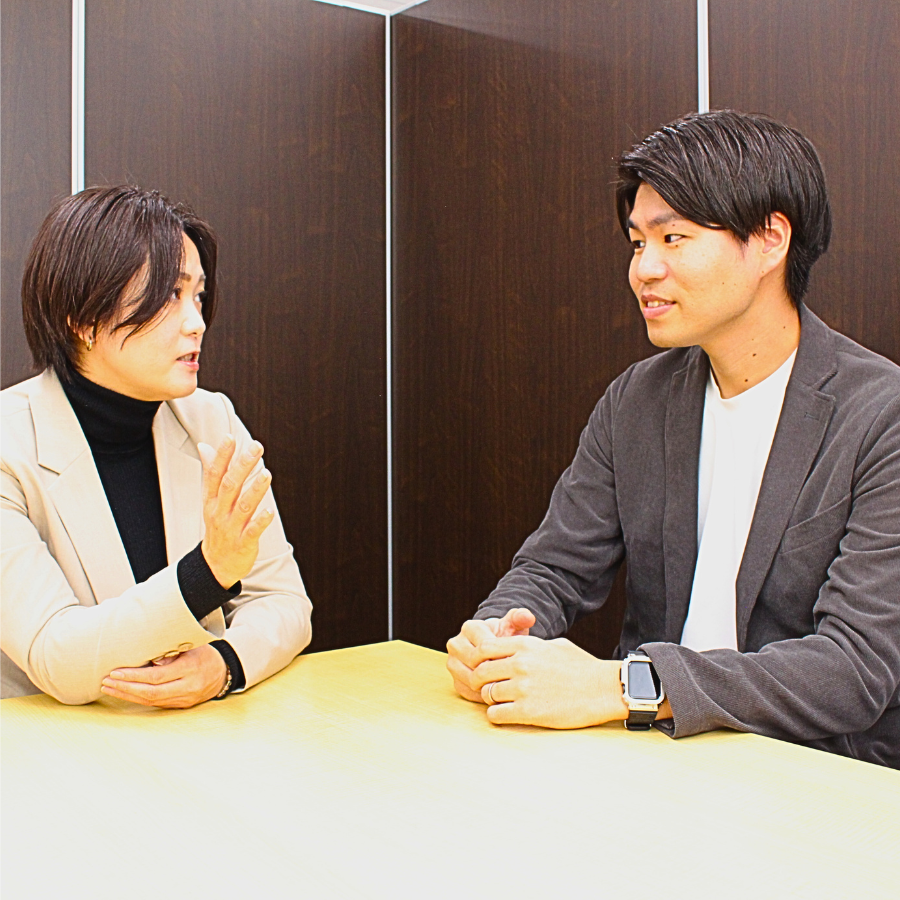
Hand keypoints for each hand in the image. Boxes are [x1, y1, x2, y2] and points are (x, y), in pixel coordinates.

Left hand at [100, 645, 227, 707]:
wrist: (222, 672)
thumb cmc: (204, 654)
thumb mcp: (191, 646)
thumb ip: (171, 652)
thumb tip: (149, 660)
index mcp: (190, 668)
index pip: (156, 676)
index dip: (134, 676)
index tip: (115, 672)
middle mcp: (187, 687)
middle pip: (150, 692)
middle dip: (125, 687)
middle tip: (106, 681)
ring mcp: (184, 699)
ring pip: (150, 700)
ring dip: (127, 695)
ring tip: (109, 688)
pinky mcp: (180, 706)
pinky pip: (155, 703)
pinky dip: (137, 699)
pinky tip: (125, 693)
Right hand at [197, 434, 273, 587]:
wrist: (215, 565)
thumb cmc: (218, 527)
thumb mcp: (210, 500)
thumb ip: (212, 473)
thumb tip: (205, 446)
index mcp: (212, 500)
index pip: (214, 474)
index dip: (222, 456)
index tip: (230, 437)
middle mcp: (220, 512)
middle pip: (230, 486)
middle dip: (242, 466)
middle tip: (256, 447)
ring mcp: (231, 528)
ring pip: (243, 506)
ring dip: (255, 489)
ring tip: (267, 473)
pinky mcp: (243, 543)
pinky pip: (252, 531)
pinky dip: (261, 521)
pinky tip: (270, 511)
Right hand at [446, 608, 535, 701]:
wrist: (494, 649)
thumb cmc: (505, 636)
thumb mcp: (513, 625)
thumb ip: (520, 618)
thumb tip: (528, 616)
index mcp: (469, 628)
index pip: (484, 646)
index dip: (502, 656)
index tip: (516, 661)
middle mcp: (456, 645)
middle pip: (475, 664)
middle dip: (495, 671)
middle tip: (513, 676)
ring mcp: (453, 664)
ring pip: (471, 679)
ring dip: (489, 684)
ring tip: (507, 683)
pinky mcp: (455, 681)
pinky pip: (469, 692)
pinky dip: (484, 694)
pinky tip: (499, 690)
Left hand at [473, 636, 628, 728]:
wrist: (603, 689)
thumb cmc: (582, 667)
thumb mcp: (554, 645)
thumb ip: (530, 646)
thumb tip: (515, 648)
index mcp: (525, 646)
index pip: (484, 648)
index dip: (481, 659)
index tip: (487, 667)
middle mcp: (520, 665)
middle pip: (480, 672)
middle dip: (481, 681)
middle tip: (488, 687)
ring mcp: (523, 688)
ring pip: (486, 694)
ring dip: (491, 699)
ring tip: (502, 701)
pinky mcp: (529, 711)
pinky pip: (495, 714)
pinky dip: (497, 715)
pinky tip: (508, 713)